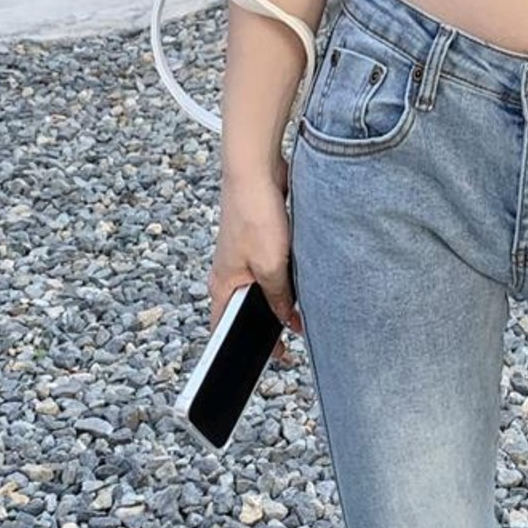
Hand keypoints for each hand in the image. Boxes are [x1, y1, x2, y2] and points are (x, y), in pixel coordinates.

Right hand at [210, 167, 300, 338]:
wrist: (255, 170)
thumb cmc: (253, 214)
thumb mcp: (270, 266)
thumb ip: (278, 296)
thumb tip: (286, 318)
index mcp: (222, 285)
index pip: (225, 327)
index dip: (246, 346)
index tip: (273, 357)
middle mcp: (229, 273)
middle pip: (250, 307)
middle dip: (273, 319)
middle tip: (298, 330)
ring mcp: (243, 256)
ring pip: (265, 286)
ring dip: (284, 294)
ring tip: (305, 303)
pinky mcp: (258, 241)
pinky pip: (273, 266)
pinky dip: (287, 274)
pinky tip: (305, 274)